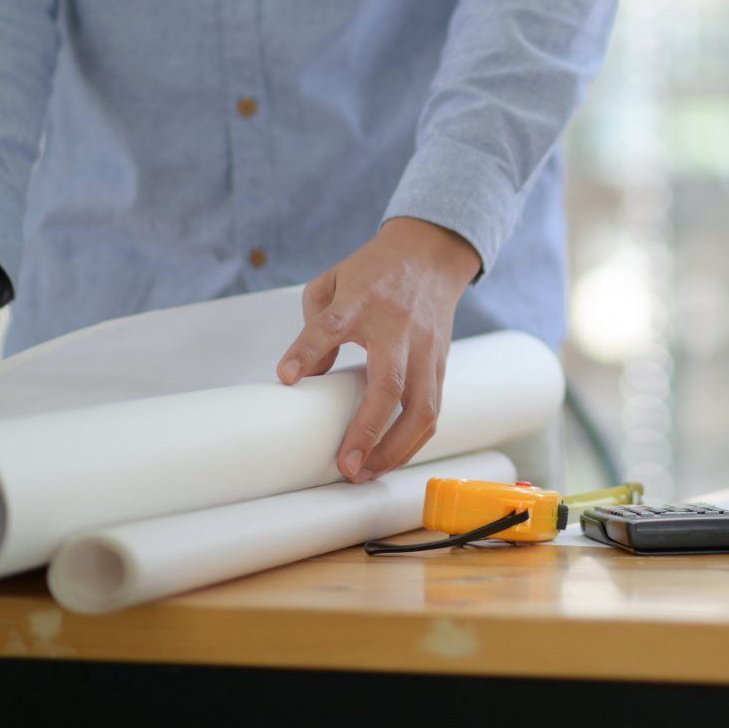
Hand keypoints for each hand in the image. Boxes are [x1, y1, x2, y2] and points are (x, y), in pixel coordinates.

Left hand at [277, 218, 480, 481]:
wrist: (431, 252)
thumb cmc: (375, 269)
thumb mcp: (332, 283)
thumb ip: (314, 328)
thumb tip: (306, 378)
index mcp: (363, 300)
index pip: (331, 325)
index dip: (307, 351)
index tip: (287, 378)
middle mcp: (399, 327)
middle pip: (389, 384)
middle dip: (367, 430)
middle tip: (345, 466)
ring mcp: (425, 348)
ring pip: (422, 408)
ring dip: (396, 448)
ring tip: (367, 474)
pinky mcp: (441, 363)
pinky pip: (433, 410)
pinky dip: (413, 441)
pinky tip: (391, 460)